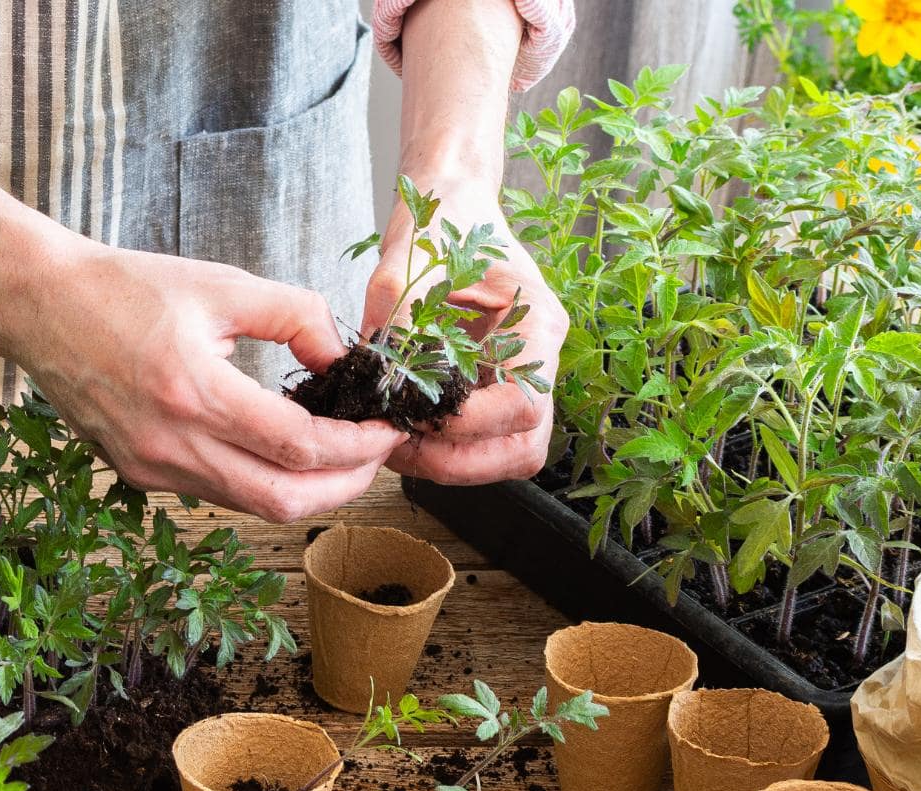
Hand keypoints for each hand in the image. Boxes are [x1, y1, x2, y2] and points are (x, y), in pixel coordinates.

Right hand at [0, 234, 405, 521]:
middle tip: (376, 455)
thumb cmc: (126, 288)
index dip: (356, 446)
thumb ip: (295, 315)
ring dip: (306, 489)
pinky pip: (218, 493)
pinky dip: (261, 481)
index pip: (299, 445)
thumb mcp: (221, 284)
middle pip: (283, 500)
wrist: (40, 307)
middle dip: (345, 486)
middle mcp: (172, 444)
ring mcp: (152, 467)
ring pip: (252, 505)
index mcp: (195, 392)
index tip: (386, 428)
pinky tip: (281, 453)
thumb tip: (344, 356)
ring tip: (339, 456)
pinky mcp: (139, 474)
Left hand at [362, 185, 565, 484]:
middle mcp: (540, 356)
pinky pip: (481, 440)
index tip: (413, 418)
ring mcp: (520, 375)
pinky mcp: (493, 385)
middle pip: (522, 446)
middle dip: (458, 460)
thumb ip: (398, 313)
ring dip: (449, 461)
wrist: (451, 199)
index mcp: (539, 322)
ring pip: (505, 453)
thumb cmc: (440, 218)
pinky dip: (442, 447)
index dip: (469, 426)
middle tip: (396, 446)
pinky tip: (399, 428)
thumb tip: (380, 374)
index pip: (522, 405)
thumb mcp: (409, 258)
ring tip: (393, 441)